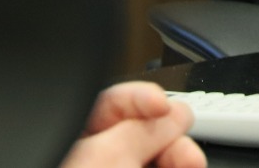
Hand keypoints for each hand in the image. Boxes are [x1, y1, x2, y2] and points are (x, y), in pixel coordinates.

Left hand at [61, 82, 205, 167]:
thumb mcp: (107, 158)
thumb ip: (141, 130)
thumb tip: (173, 114)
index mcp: (67, 137)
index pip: (110, 100)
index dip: (141, 97)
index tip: (163, 105)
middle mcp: (87, 157)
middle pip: (140, 130)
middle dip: (168, 132)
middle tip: (183, 144)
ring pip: (153, 154)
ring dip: (178, 153)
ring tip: (191, 162)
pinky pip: (156, 167)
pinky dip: (175, 166)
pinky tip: (187, 166)